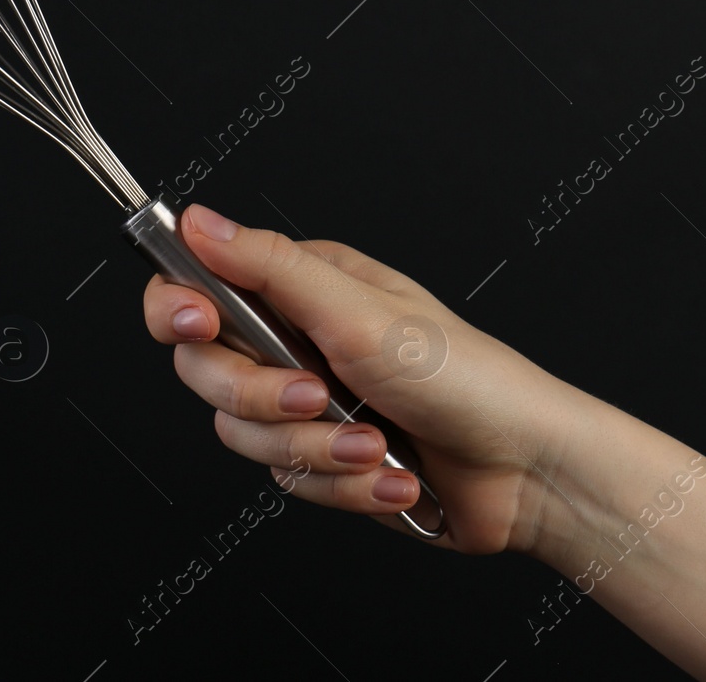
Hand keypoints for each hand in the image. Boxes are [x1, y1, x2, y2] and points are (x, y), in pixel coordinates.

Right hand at [141, 203, 582, 553]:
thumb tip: (197, 221)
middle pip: (208, 372)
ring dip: (317, 450)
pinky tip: (392, 473)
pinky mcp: (323, 460)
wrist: (526, 472)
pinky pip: (289, 482)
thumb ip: (268, 267)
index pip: (197, 286)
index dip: (179, 309)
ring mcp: (308, 404)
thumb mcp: (360, 311)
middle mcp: (297, 341)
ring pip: (243, 437)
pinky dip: (344, 485)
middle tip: (318, 394)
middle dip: (264, 398)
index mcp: (301, 288)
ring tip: (375, 444)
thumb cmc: (468, 377)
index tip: (196, 324)